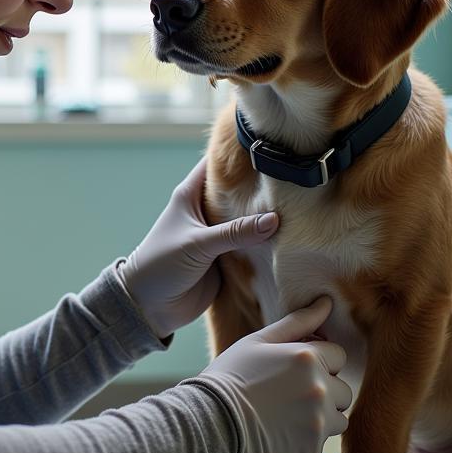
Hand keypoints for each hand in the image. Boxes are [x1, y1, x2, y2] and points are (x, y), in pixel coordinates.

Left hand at [118, 157, 278, 339]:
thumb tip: (274, 220)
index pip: (216, 165)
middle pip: (237, 192)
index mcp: (191, 195)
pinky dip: (265, 243)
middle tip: (295, 177)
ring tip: (301, 204)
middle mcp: (205, 211)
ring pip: (247, 220)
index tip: (268, 145)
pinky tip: (291, 237)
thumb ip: (235, 232)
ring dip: (266, 217)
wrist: (150, 307)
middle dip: (261, 187)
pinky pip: (250, 246)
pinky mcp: (226, 258)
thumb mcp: (197, 244)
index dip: (238, 154)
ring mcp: (217, 235)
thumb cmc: (161, 265)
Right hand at [204, 297, 351, 452]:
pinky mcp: (311, 451)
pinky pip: (321, 442)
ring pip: (338, 419)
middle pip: (343, 390)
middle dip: (324, 391)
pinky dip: (304, 439)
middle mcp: (320, 389)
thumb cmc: (231, 376)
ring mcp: (318, 422)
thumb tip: (327, 302)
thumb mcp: (259, 341)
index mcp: (308, 357)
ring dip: (320, 417)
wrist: (209, 423)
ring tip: (286, 415)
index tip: (293, 370)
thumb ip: (298, 321)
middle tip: (287, 394)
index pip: (338, 356)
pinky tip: (278, 434)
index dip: (318, 361)